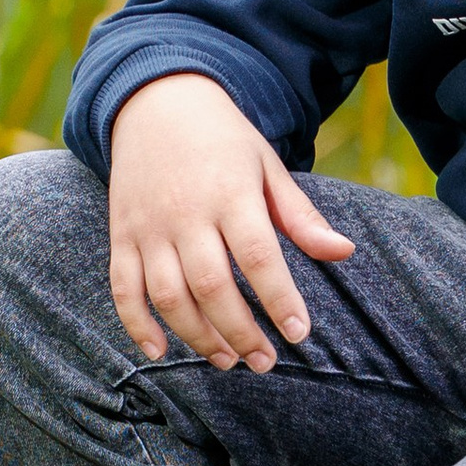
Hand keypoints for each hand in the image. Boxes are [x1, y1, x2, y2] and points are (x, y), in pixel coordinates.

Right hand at [106, 74, 352, 369]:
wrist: (156, 102)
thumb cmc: (223, 141)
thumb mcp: (267, 166)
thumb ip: (300, 215)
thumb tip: (344, 252)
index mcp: (230, 193)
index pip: (258, 256)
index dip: (279, 299)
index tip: (300, 333)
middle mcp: (186, 213)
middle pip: (212, 286)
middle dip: (240, 332)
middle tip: (265, 362)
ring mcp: (148, 226)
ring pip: (168, 295)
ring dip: (197, 337)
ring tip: (227, 360)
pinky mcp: (121, 235)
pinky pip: (123, 288)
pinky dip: (137, 325)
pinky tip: (160, 352)